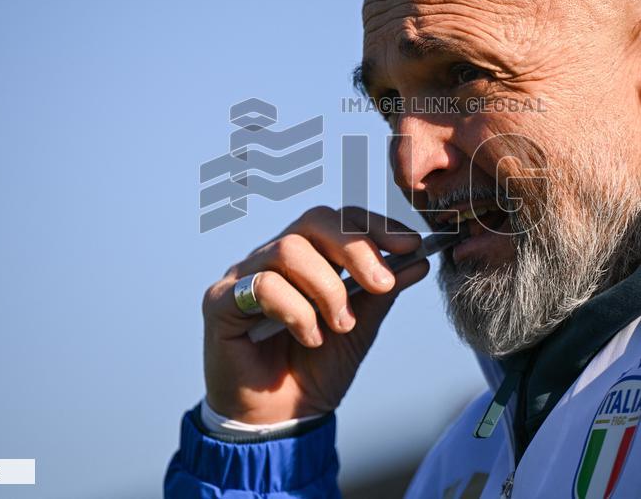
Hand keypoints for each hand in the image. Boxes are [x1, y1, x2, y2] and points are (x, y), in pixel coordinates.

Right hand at [201, 206, 428, 423]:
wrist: (283, 420)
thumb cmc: (316, 369)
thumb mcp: (360, 327)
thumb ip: (382, 292)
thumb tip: (419, 260)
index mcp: (308, 256)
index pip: (340, 219)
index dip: (375, 226)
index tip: (409, 246)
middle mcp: (274, 256)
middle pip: (315, 221)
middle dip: (355, 248)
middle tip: (381, 284)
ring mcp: (245, 274)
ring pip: (290, 249)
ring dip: (327, 288)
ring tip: (341, 325)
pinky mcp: (221, 300)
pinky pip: (263, 285)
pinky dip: (297, 312)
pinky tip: (309, 338)